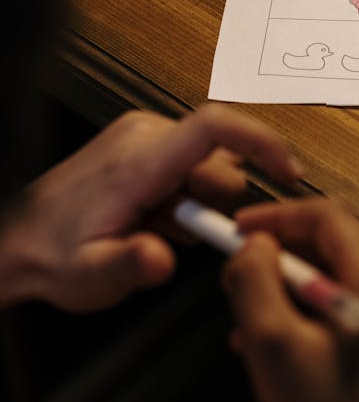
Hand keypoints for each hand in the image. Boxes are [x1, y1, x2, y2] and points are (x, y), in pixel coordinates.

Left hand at [0, 103, 300, 310]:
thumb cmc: (53, 254)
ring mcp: (143, 133)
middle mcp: (145, 134)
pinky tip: (154, 217)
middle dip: (214, 202)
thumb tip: (162, 259)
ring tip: (157, 227)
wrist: (18, 236)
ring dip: (197, 200)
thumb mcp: (91, 275)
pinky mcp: (143, 140)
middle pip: (219, 157)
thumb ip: (130, 265)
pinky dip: (184, 193)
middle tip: (180, 235)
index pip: (214, 126)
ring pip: (206, 162)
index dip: (261, 141)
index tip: (288, 173)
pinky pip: (189, 162)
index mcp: (139, 160)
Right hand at [223, 199, 358, 401]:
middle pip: (340, 245)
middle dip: (285, 257)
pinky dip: (324, 313)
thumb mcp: (272, 347)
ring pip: (348, 277)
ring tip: (257, 325)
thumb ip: (255, 280)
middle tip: (243, 278)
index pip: (328, 216)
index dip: (277, 216)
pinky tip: (291, 346)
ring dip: (299, 290)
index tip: (238, 230)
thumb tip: (256, 243)